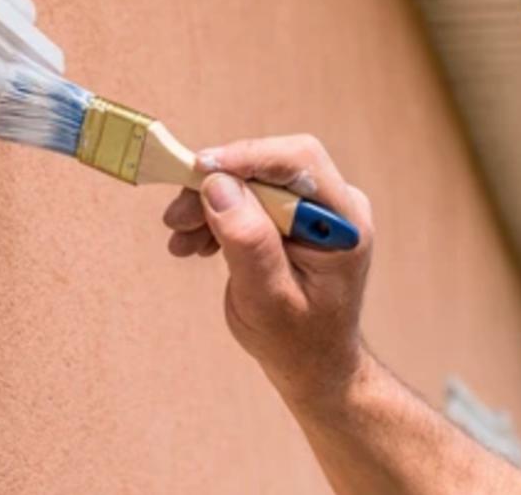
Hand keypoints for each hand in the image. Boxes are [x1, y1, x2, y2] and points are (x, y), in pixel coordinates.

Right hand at [162, 135, 374, 401]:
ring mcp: (313, 209)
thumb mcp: (268, 299)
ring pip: (253, 180)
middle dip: (218, 185)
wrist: (311, 363)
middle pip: (270, 167)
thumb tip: (218, 186)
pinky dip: (216, 214)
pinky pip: (248, 198)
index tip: (199, 169)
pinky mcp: (290, 216)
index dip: (248, 157)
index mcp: (344, 223)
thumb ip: (248, 242)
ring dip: (210, 202)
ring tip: (180, 239)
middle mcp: (334, 206)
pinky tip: (195, 243)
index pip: (299, 162)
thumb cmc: (297, 341)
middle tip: (176, 217)